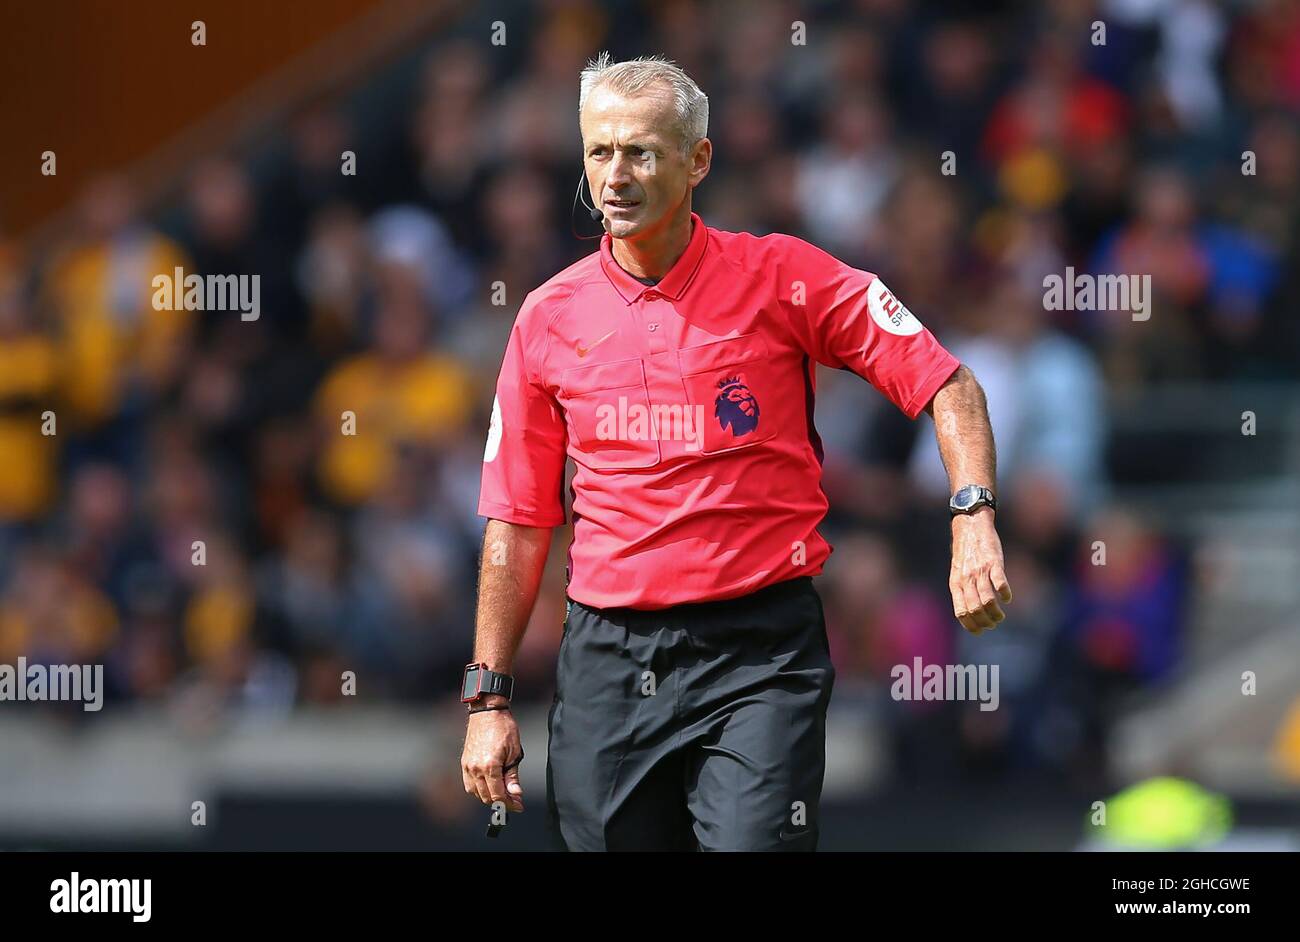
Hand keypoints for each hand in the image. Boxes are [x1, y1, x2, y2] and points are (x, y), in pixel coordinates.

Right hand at [461, 699, 524, 812]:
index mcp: (489, 766)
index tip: (518, 805)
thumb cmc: (503, 728)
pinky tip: (489, 786)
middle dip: (501, 802)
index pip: (498, 795)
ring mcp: (468, 766)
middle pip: (486, 797)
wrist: (487, 712)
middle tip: (514, 799)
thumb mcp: (514, 752)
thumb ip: (513, 776)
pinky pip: (469, 784)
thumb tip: (515, 793)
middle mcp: (475, 769)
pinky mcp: (464, 763)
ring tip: (503, 792)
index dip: (509, 803)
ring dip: (489, 796)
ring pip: (476, 793)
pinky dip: (479, 790)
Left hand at [949, 507, 1012, 634]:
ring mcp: (980, 571)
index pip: (961, 612)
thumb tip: (968, 612)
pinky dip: (1005, 594)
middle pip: (975, 610)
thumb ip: (962, 589)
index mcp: (955, 583)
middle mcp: (966, 579)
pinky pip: (1000, 583)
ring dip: (996, 613)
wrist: (970, 526)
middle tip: (993, 623)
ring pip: (988, 601)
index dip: (971, 625)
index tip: (980, 631)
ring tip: (1001, 615)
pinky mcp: (994, 562)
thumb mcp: (957, 572)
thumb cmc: (966, 552)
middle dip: (986, 622)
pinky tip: (1007, 598)